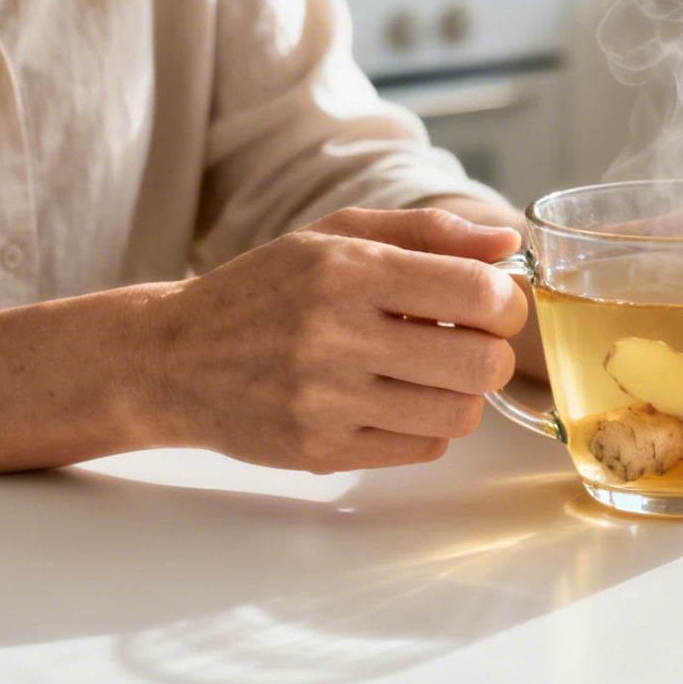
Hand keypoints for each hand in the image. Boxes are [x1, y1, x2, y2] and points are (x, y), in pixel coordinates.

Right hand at [143, 207, 526, 470]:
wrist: (173, 357)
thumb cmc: (266, 289)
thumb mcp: (336, 236)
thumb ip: (428, 232)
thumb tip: (509, 244)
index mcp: (347, 271)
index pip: (477, 293)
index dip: (506, 303)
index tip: (493, 304)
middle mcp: (336, 336)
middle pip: (481, 364)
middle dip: (492, 352)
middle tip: (468, 342)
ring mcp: (327, 401)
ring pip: (460, 413)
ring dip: (462, 393)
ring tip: (430, 373)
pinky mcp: (322, 451)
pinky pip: (424, 448)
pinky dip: (428, 425)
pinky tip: (397, 401)